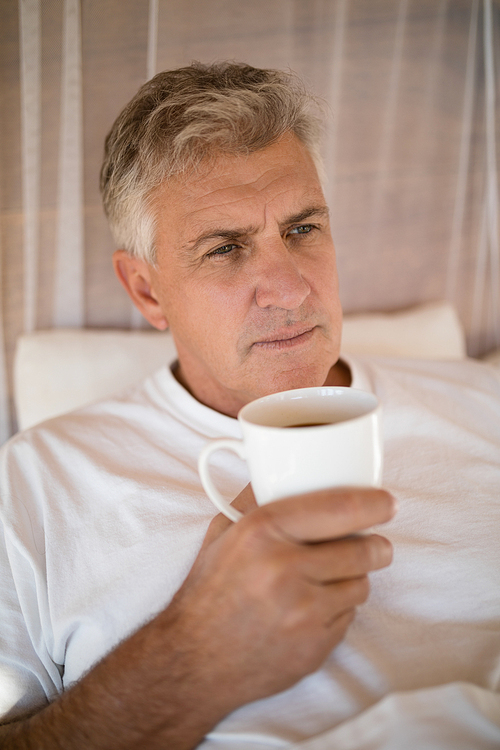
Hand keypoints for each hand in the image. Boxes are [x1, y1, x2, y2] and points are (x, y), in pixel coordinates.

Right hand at [162, 485, 395, 716]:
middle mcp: (284, 569)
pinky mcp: (314, 646)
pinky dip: (338, 610)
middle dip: (376, 545)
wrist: (194, 660)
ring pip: (361, 584)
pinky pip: (349, 617)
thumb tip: (288, 470)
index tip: (387, 502)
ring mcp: (302, 612)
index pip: (336, 507)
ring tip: (329, 579)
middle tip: (376, 544)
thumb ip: (256, 499)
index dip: (372, 503)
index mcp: (262, 532)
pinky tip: (311, 609)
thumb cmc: (210, 591)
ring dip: (354, 578)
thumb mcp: (223, 534)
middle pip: (362, 549)